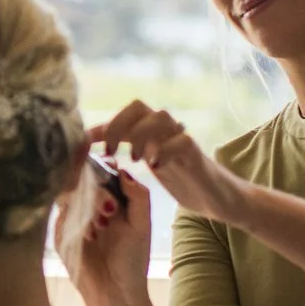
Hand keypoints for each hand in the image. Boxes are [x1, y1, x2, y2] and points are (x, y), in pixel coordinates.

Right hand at [57, 160, 152, 305]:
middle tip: (109, 208)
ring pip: (69, 196)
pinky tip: (91, 236)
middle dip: (96, 188)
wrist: (118, 294)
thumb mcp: (142, 224)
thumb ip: (138, 195)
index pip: (100, 172)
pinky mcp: (61, 237)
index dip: (103, 167)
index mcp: (109, 200)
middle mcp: (88, 207)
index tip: (111, 170)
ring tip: (103, 223)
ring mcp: (73, 221)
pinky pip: (60, 218)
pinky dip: (75, 221)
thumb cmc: (133, 260)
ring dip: (87, 205)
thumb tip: (122, 170)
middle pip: (81, 180)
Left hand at [95, 100, 245, 222]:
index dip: (102, 125)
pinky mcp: (198, 156)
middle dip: (118, 124)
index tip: (82, 142)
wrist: (222, 199)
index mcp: (152, 134)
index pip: (124, 116)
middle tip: (110, 151)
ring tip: (134, 159)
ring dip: (141, 134)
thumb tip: (95, 157)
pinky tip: (155, 167)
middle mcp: (166, 131)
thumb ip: (130, 157)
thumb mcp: (152, 168)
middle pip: (138, 106)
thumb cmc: (185, 184)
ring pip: (161, 116)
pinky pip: (182, 141)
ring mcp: (182, 140)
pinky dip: (165, 151)